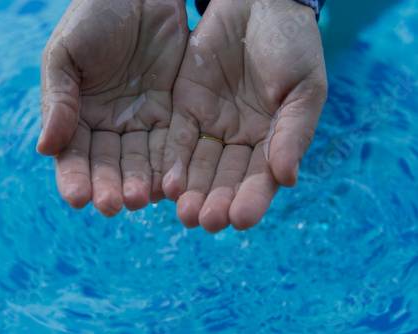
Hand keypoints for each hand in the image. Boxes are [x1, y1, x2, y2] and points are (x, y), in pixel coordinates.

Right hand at [37, 0, 187, 215]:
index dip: (75, 176)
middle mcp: (109, 124)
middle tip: (114, 206)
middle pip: (108, 165)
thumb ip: (58, 100)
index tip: (78, 197)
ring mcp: (140, 120)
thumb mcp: (65, 55)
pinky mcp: (171, 111)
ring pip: (140, 160)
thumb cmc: (92, 16)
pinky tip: (169, 184)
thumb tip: (45, 149)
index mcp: (77, 114)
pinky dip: (168, 164)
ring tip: (141, 200)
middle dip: (109, 187)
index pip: (73, 154)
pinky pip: (170, 143)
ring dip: (140, 182)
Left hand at [162, 0, 327, 231]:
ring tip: (184, 214)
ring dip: (192, 191)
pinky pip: (177, 140)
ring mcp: (211, 125)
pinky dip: (173, 163)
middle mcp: (240, 139)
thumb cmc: (291, 44)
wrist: (257, 2)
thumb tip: (286, 178)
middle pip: (226, 179)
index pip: (260, 178)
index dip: (251, 200)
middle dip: (216, 202)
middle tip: (204, 222)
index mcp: (272, 139)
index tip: (239, 220)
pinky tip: (168, 184)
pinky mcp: (185, 108)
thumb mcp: (303, 87)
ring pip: (199, 166)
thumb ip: (293, 132)